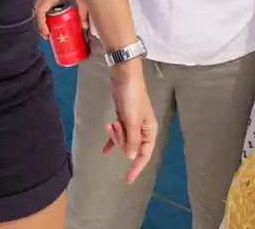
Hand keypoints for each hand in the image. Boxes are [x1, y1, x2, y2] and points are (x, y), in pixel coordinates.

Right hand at [33, 0, 86, 38]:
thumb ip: (84, 13)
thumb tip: (85, 26)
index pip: (40, 12)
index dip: (41, 25)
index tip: (47, 33)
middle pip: (37, 9)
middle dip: (40, 23)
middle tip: (47, 33)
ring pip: (39, 4)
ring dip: (42, 15)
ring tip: (50, 25)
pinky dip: (45, 8)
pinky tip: (54, 14)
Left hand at [102, 62, 157, 183]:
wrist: (124, 75)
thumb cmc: (131, 96)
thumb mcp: (132, 120)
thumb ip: (132, 140)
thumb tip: (132, 156)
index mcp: (149, 130)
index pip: (144, 154)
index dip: (137, 168)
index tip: (128, 180)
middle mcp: (142, 129)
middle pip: (131, 147)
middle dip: (121, 141)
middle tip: (115, 126)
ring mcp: (132, 123)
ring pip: (123, 140)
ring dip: (115, 136)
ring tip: (111, 123)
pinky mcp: (123, 118)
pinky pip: (118, 135)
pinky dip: (111, 141)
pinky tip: (105, 151)